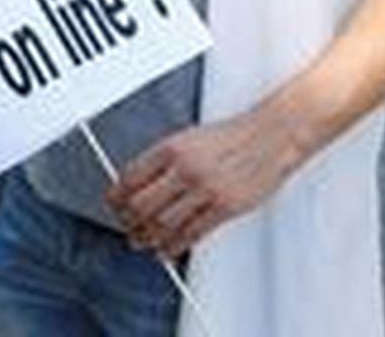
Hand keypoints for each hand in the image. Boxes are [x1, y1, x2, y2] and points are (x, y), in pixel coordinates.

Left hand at [106, 107, 307, 258]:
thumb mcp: (189, 138)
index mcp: (171, 147)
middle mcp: (185, 168)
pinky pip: (192, 233)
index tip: (112, 203)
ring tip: (140, 241)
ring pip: (164, 223)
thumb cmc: (233, 136)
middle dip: (128, 220)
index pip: (131, 177)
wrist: (272, 136)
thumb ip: (164, 159)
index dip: (116, 195)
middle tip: (124, 226)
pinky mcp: (225, 207)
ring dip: (147, 236)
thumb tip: (139, 182)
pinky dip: (174, 246)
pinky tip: (166, 250)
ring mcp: (205, 189)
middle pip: (142, 204)